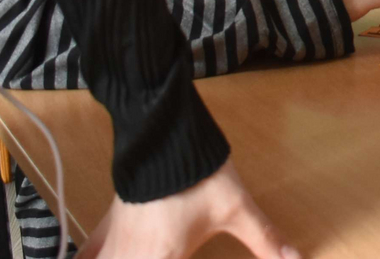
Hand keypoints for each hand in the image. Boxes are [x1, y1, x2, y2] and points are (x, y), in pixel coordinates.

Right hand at [77, 160, 296, 258]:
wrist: (165, 133)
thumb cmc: (198, 173)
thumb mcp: (235, 209)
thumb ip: (263, 240)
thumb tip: (294, 257)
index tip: (179, 256)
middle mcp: (130, 257)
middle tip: (165, 257)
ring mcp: (114, 242)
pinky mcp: (107, 224)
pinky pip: (86, 254)